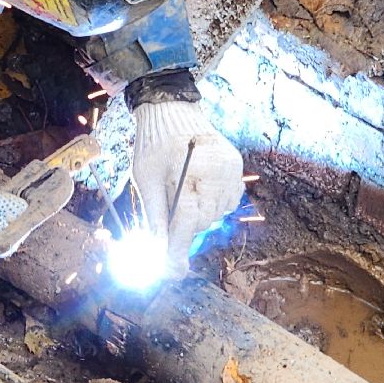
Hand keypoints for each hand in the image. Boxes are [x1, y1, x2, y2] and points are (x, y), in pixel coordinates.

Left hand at [131, 100, 242, 274]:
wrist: (172, 111)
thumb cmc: (153, 145)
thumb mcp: (146, 181)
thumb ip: (154, 218)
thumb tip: (156, 254)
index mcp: (191, 171)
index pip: (186, 221)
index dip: (177, 249)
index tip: (170, 271)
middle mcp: (218, 171)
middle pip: (201, 221)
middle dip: (181, 226)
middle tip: (165, 213)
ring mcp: (231, 170)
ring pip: (214, 215)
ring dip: (195, 215)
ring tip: (180, 192)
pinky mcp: (237, 169)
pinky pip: (225, 203)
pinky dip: (209, 205)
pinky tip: (196, 189)